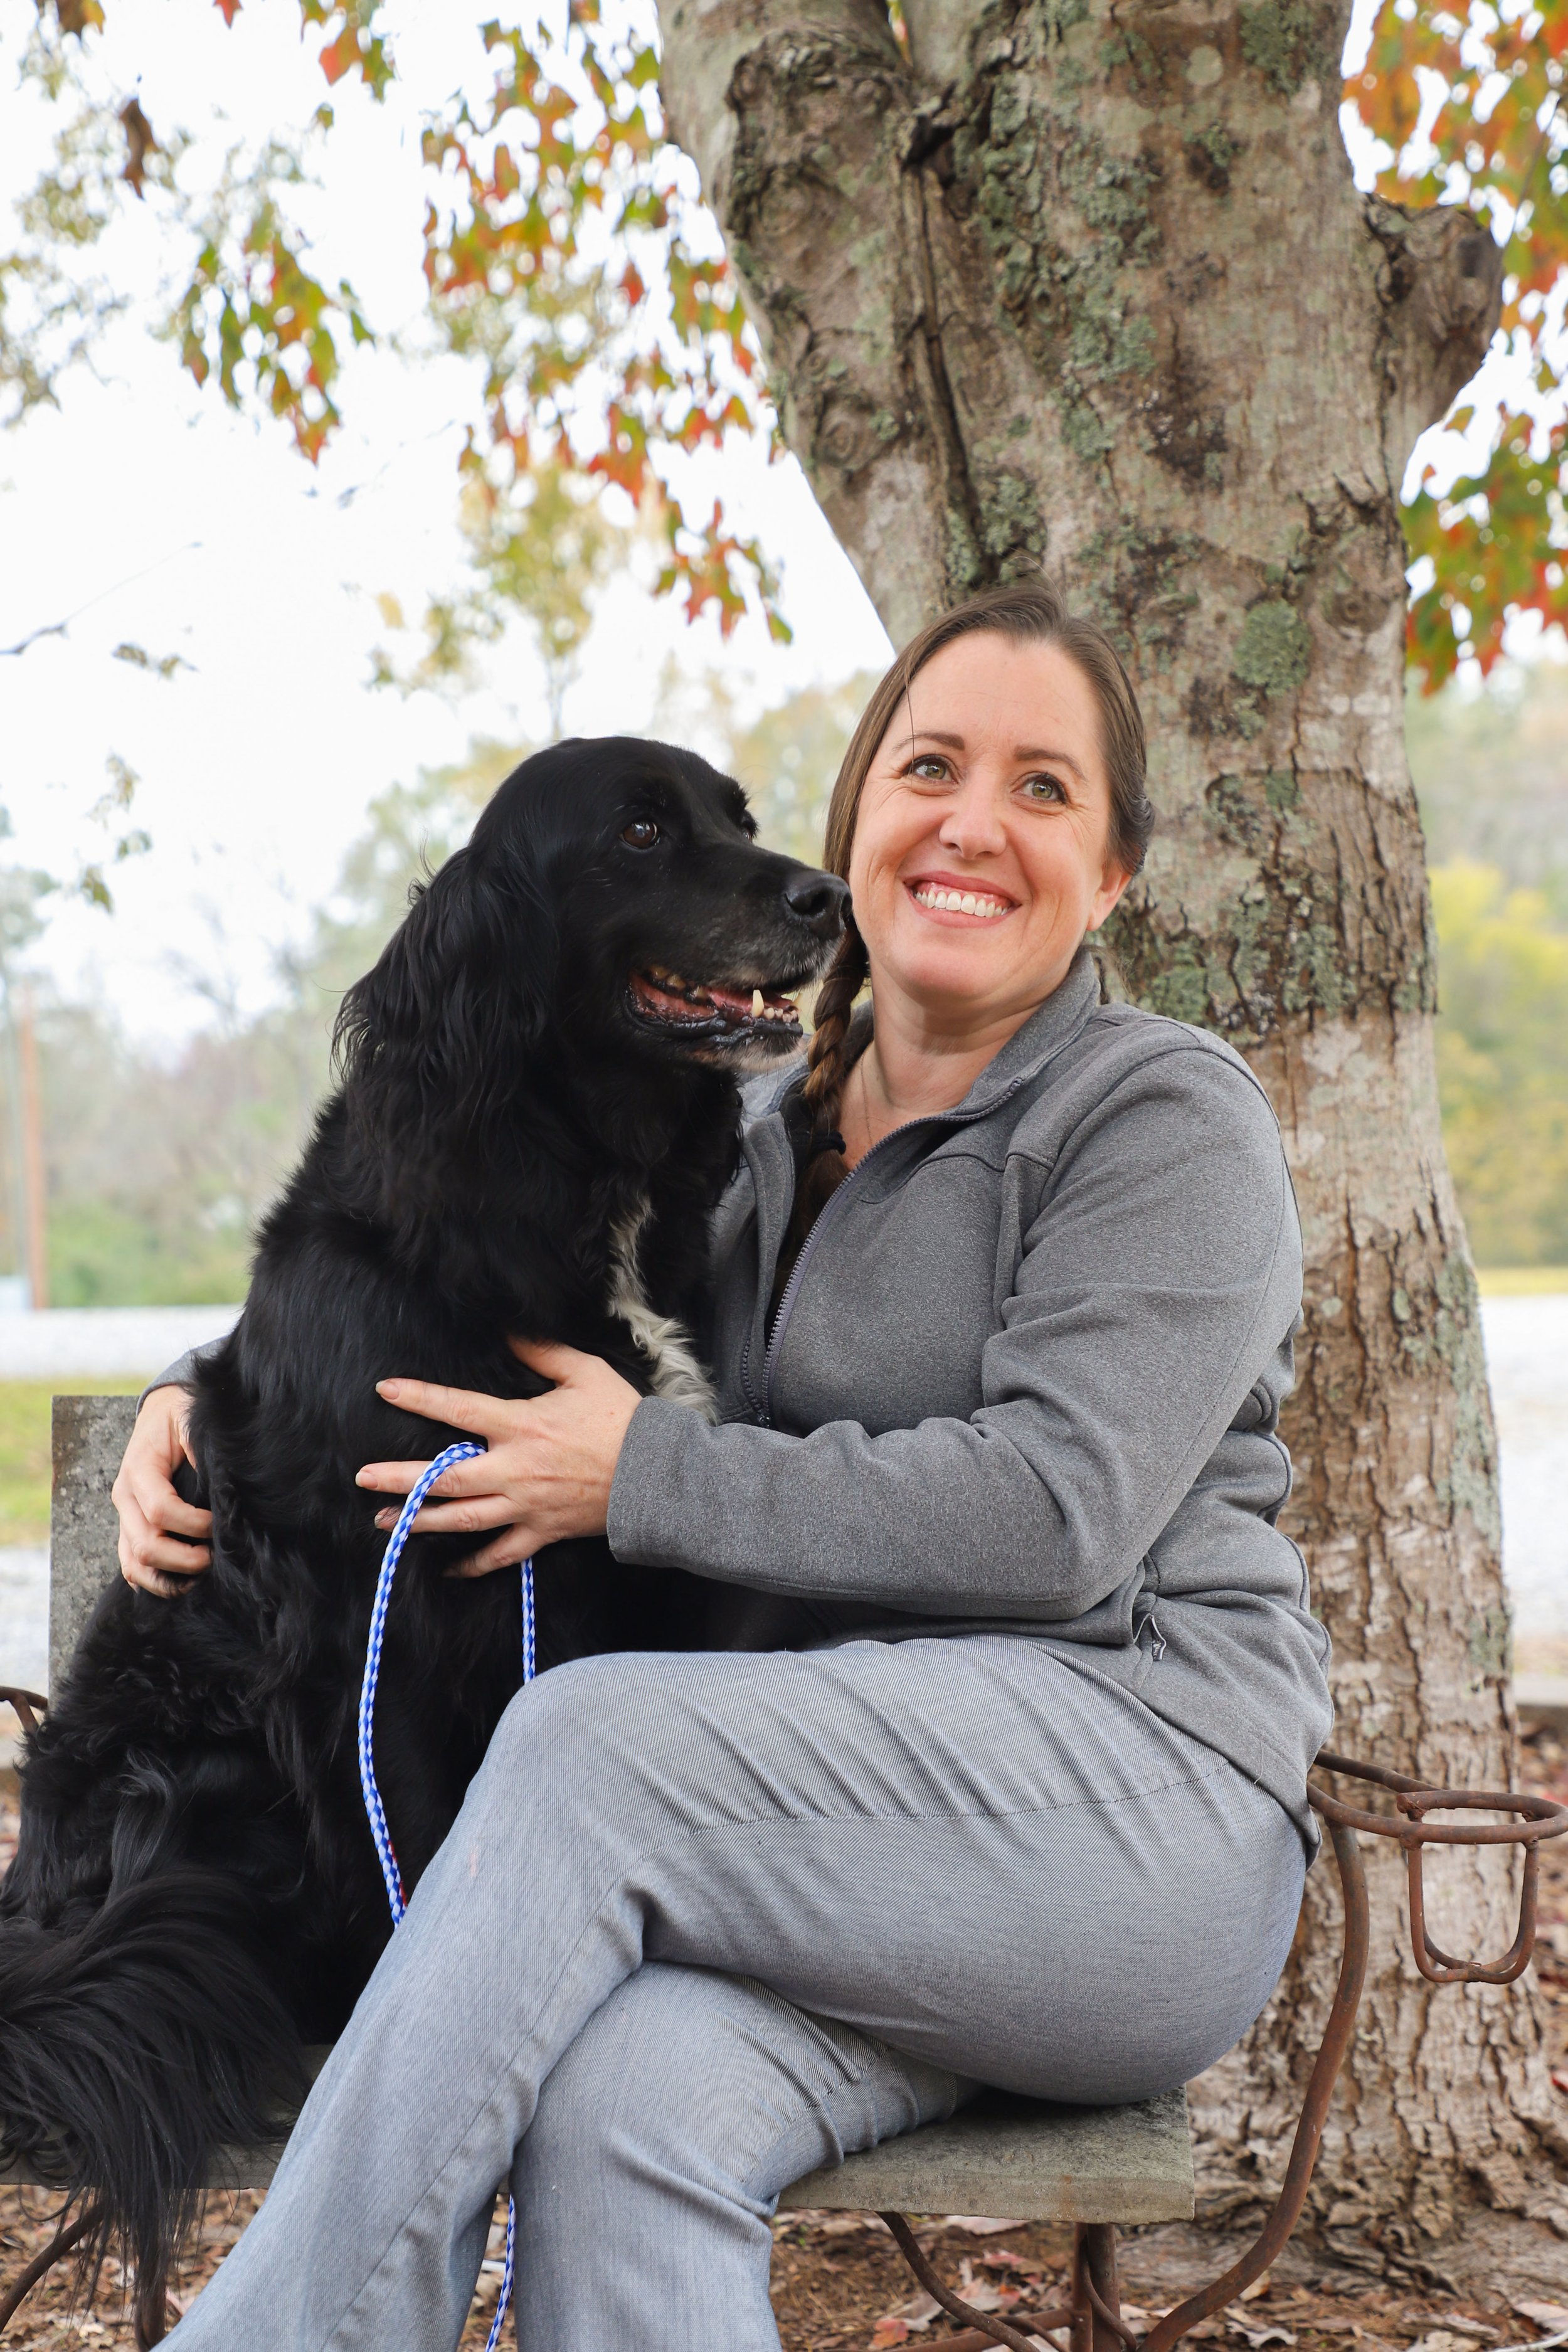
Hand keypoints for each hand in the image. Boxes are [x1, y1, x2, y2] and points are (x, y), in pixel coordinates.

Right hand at [113, 1387, 212, 1595]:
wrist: (160, 1413)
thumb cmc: (180, 1417)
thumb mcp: (191, 1422)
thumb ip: (201, 1450)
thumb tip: (224, 1484)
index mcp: (138, 1469)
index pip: (160, 1510)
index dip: (193, 1524)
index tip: (219, 1524)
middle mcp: (125, 1497)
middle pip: (145, 1544)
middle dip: (183, 1559)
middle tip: (215, 1558)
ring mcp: (124, 1516)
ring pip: (133, 1563)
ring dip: (167, 1578)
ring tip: (200, 1578)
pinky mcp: (129, 1528)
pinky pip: (131, 1565)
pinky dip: (153, 1580)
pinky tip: (181, 1583)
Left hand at [355, 1340, 642, 1575]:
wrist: (656, 1476)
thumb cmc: (622, 1420)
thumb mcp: (585, 1372)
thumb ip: (543, 1352)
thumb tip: (510, 1333)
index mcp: (522, 1426)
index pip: (459, 1409)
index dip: (420, 1398)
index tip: (386, 1390)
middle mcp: (515, 1469)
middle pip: (445, 1477)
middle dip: (400, 1478)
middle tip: (363, 1477)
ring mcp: (525, 1506)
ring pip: (462, 1519)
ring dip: (420, 1520)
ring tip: (385, 1520)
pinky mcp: (541, 1532)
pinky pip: (499, 1554)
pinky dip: (471, 1564)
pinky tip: (445, 1566)